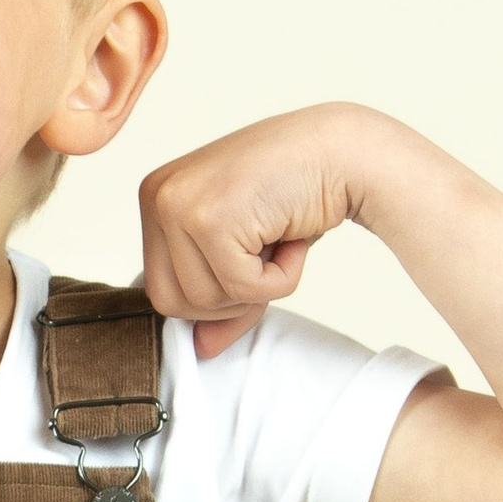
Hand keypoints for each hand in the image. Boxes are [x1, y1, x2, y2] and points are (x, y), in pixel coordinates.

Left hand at [138, 104, 386, 351]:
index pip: (160, 289)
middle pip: (170, 303)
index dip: (212, 297)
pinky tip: (292, 238)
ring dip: (257, 287)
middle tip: (266, 258)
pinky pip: (242, 289)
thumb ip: (221, 299)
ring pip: (204, 301)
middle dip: (227, 299)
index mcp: (158, 199)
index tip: (250, 263)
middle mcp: (159, 196)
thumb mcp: (247, 251)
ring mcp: (179, 205)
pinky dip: (280, 279)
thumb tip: (202, 350)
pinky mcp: (211, 218)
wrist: (344, 151)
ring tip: (279, 240)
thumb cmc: (297, 192)